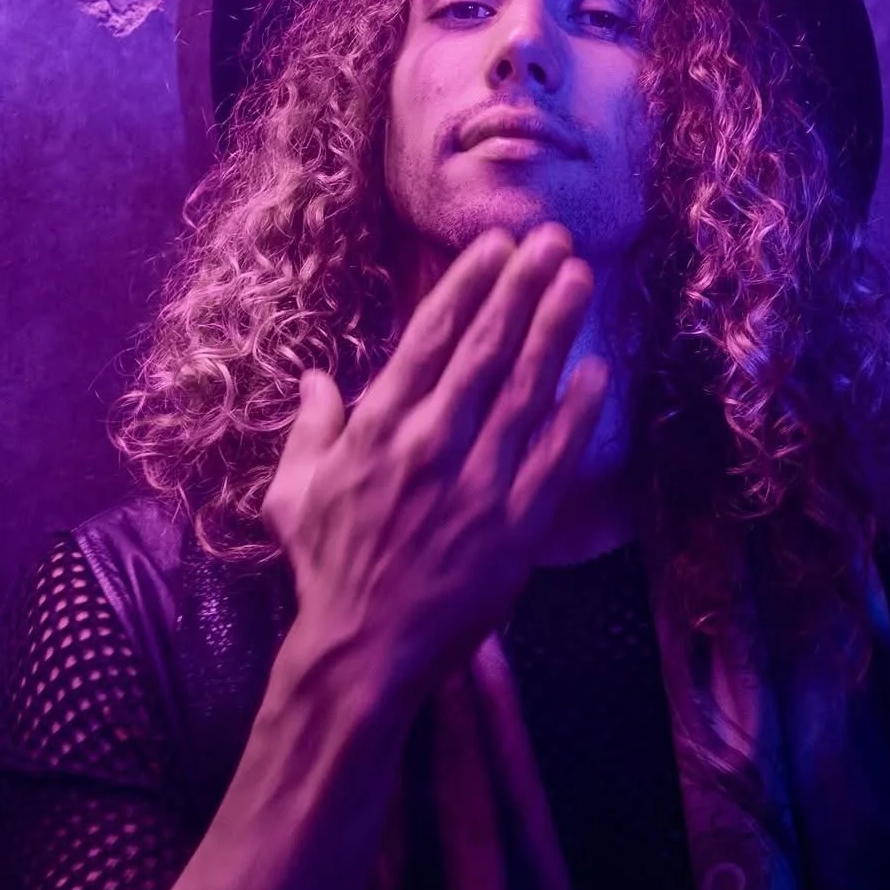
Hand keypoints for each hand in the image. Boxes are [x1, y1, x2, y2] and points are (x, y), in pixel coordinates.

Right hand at [260, 222, 609, 704]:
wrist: (362, 649)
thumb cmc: (325, 568)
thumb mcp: (292, 493)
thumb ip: (310, 429)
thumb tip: (317, 378)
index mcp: (377, 429)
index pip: (430, 339)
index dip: (468, 286)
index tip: (497, 246)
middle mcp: (429, 445)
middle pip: (484, 349)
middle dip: (521, 288)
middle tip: (554, 239)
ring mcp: (476, 484)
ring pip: (523, 390)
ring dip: (554, 329)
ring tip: (580, 279)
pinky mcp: (514, 527)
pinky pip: (552, 459)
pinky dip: (575, 414)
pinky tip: (596, 373)